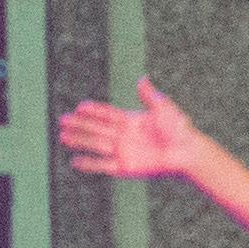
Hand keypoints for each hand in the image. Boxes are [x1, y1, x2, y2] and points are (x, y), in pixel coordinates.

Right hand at [59, 77, 202, 179]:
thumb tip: (141, 79)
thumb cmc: (178, 128)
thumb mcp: (162, 107)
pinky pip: (103, 166)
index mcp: (130, 120)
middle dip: (79, 125)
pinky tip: (75, 161)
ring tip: (63, 137)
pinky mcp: (125, 167)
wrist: (186, 151)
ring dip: (79, 141)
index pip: (106, 115)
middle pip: (96, 129)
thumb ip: (149, 95)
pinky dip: (89, 164)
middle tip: (62, 121)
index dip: (93, 111)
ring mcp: (123, 152)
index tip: (79, 107)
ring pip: (96, 145)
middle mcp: (123, 136)